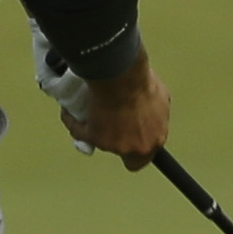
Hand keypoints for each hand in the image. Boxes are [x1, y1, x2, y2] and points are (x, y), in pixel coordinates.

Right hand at [85, 55, 169, 169]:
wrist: (122, 77)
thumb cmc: (141, 83)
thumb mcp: (161, 97)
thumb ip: (157, 112)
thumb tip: (152, 111)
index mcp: (154, 140)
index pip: (146, 156)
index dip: (138, 146)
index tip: (132, 137)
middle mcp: (135, 147)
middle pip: (125, 154)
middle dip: (119, 142)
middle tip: (113, 125)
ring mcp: (113, 145)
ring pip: (102, 142)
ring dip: (98, 127)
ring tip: (94, 109)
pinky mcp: (93, 137)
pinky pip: (80, 132)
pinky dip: (74, 122)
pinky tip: (70, 112)